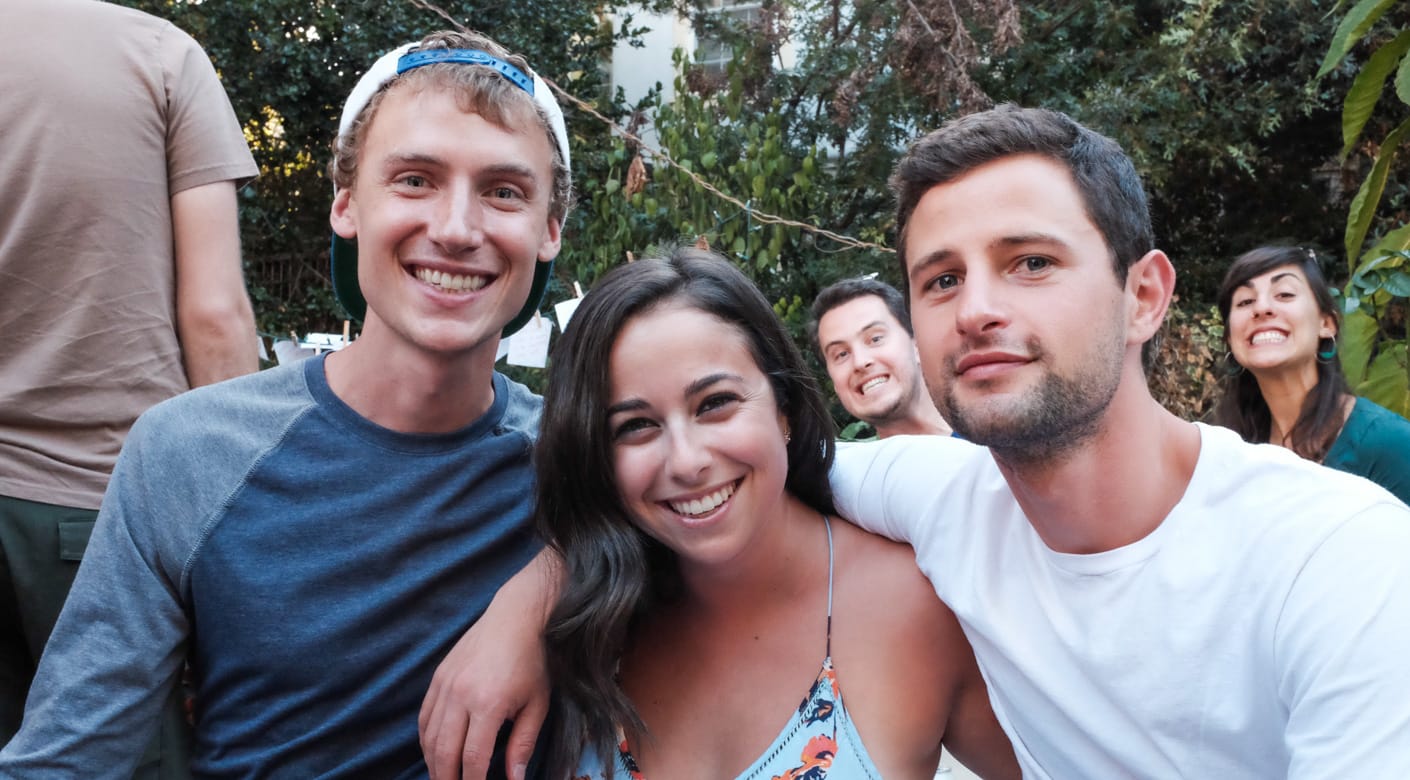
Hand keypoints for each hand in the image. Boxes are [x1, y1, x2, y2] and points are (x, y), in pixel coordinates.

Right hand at [419, 551, 560, 779]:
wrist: (514, 617)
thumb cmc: (532, 660)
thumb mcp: (537, 704)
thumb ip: (523, 744)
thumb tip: (515, 779)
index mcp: (488, 704)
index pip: (472, 758)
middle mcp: (460, 696)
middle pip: (444, 752)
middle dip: (447, 778)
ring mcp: (445, 685)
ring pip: (429, 737)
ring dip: (434, 763)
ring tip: (444, 777)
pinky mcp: (438, 678)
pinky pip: (424, 717)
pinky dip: (426, 740)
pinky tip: (435, 752)